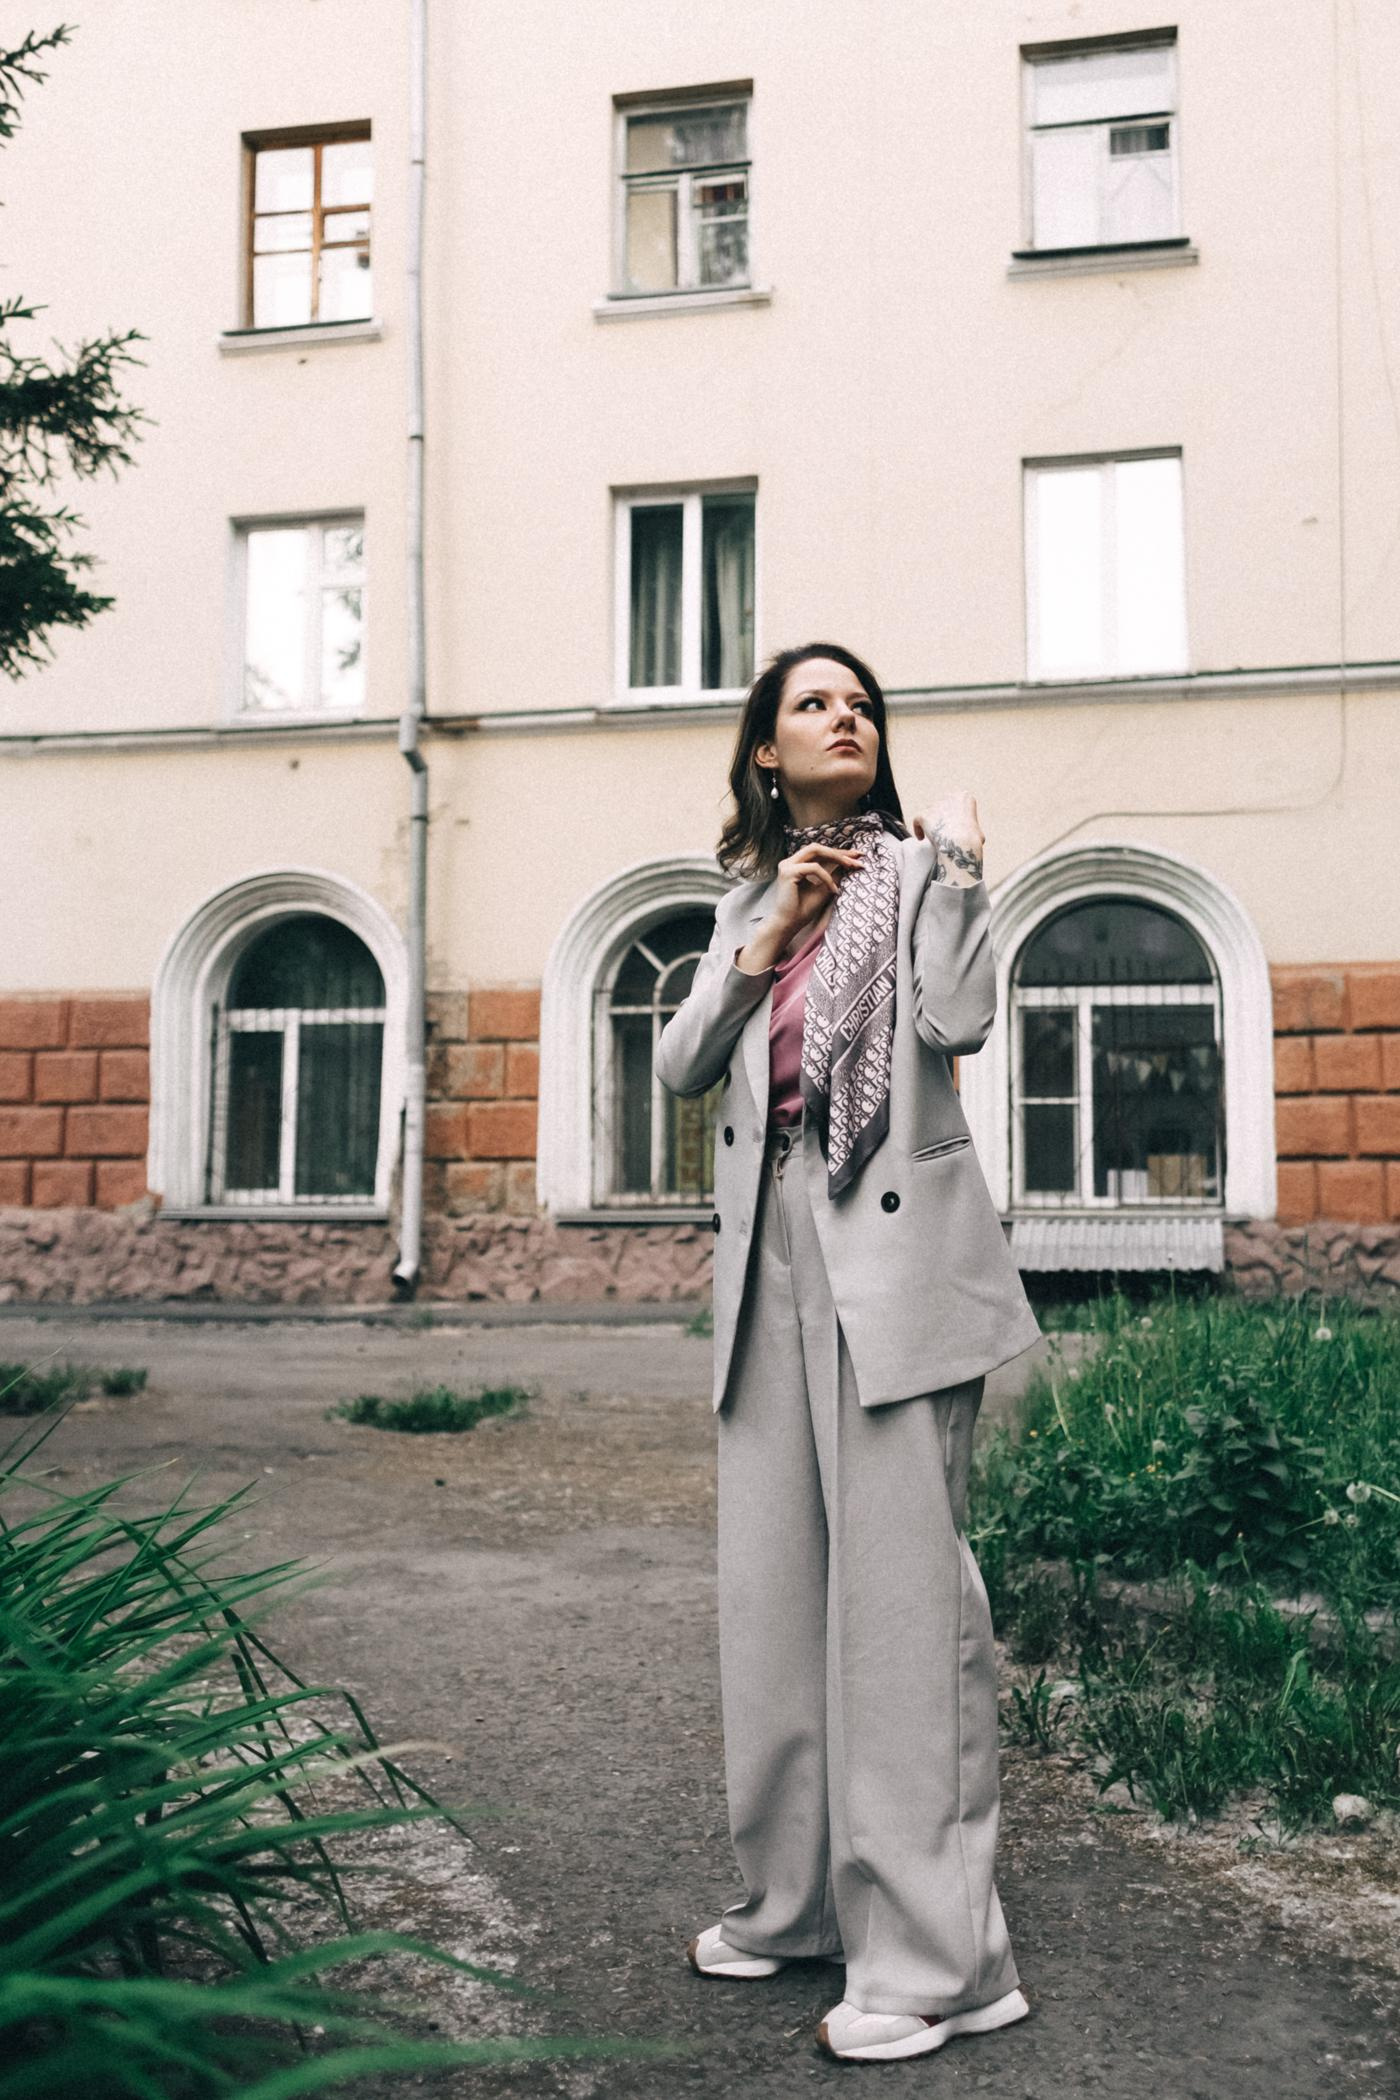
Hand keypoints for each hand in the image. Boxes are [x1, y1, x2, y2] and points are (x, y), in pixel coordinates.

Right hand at [735, 841, 864, 972]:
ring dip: (835, 857)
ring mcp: (788, 865)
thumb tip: (848, 863)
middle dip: (839, 852)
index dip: (839, 853)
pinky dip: (826, 877)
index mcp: (797, 865)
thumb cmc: (803, 910)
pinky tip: (833, 889)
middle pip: (818, 848)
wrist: (788, 925)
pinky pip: (814, 867)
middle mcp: (791, 862)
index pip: (820, 853)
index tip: (857, 855)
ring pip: (815, 851)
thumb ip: (833, 875)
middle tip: (857, 857)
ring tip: (850, 866)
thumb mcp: (824, 889)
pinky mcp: (788, 873)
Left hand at [913, 792, 983, 884]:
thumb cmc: (971, 841)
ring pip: (929, 813)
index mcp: (964, 797)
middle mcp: (949, 796)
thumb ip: (971, 829)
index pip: (955, 803)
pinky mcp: (924, 814)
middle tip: (940, 831)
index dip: (952, 814)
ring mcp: (935, 804)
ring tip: (931, 835)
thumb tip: (969, 835)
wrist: (960, 844)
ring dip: (930, 823)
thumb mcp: (978, 832)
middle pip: (941, 806)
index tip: (951, 826)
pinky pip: (918, 820)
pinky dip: (918, 828)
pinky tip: (921, 838)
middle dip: (940, 817)